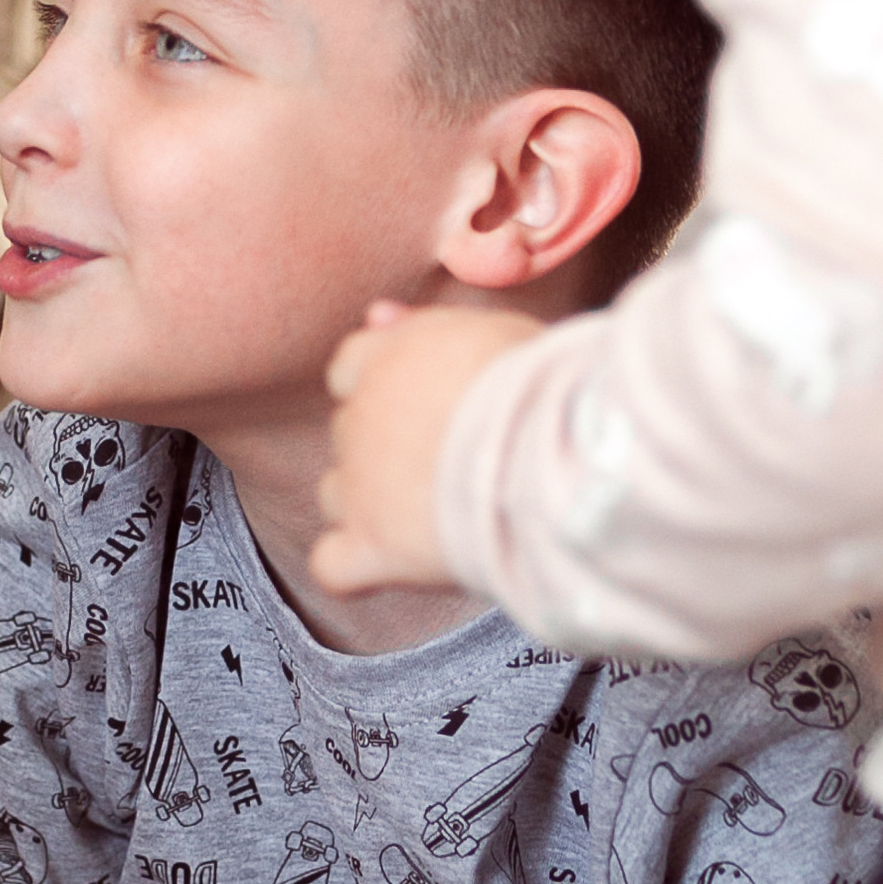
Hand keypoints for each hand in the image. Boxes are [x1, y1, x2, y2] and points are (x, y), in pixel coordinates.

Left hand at [315, 302, 540, 595]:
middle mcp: (359, 417)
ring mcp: (360, 484)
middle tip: (455, 461)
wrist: (549, 451)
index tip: (426, 403)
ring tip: (436, 512)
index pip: (352, 367)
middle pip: (350, 433)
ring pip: (336, 493)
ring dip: (371, 503)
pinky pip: (332, 566)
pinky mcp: (373, 546)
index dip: (385, 387)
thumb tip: (377, 315)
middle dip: (389, 448)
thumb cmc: (541, 386)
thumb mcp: (492, 329)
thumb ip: (428, 328)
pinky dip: (356, 568)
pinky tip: (392, 565)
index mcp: (385, 358)